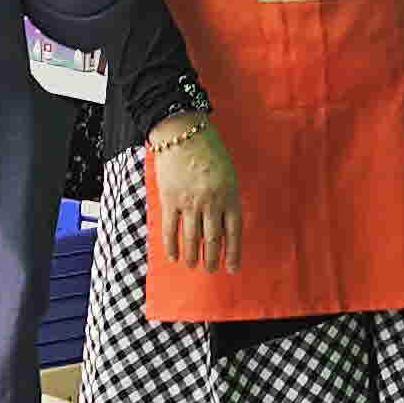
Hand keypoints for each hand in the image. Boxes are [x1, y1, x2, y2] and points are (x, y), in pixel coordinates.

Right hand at [149, 117, 239, 277]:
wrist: (182, 132)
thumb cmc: (209, 150)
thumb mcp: (228, 174)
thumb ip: (227, 198)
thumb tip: (223, 226)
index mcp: (229, 195)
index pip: (234, 232)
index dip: (233, 253)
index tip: (232, 268)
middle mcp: (211, 202)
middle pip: (212, 239)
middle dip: (212, 259)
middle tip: (210, 270)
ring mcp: (190, 202)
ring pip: (192, 238)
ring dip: (193, 256)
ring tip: (193, 265)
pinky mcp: (170, 199)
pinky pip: (171, 229)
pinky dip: (172, 246)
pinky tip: (174, 256)